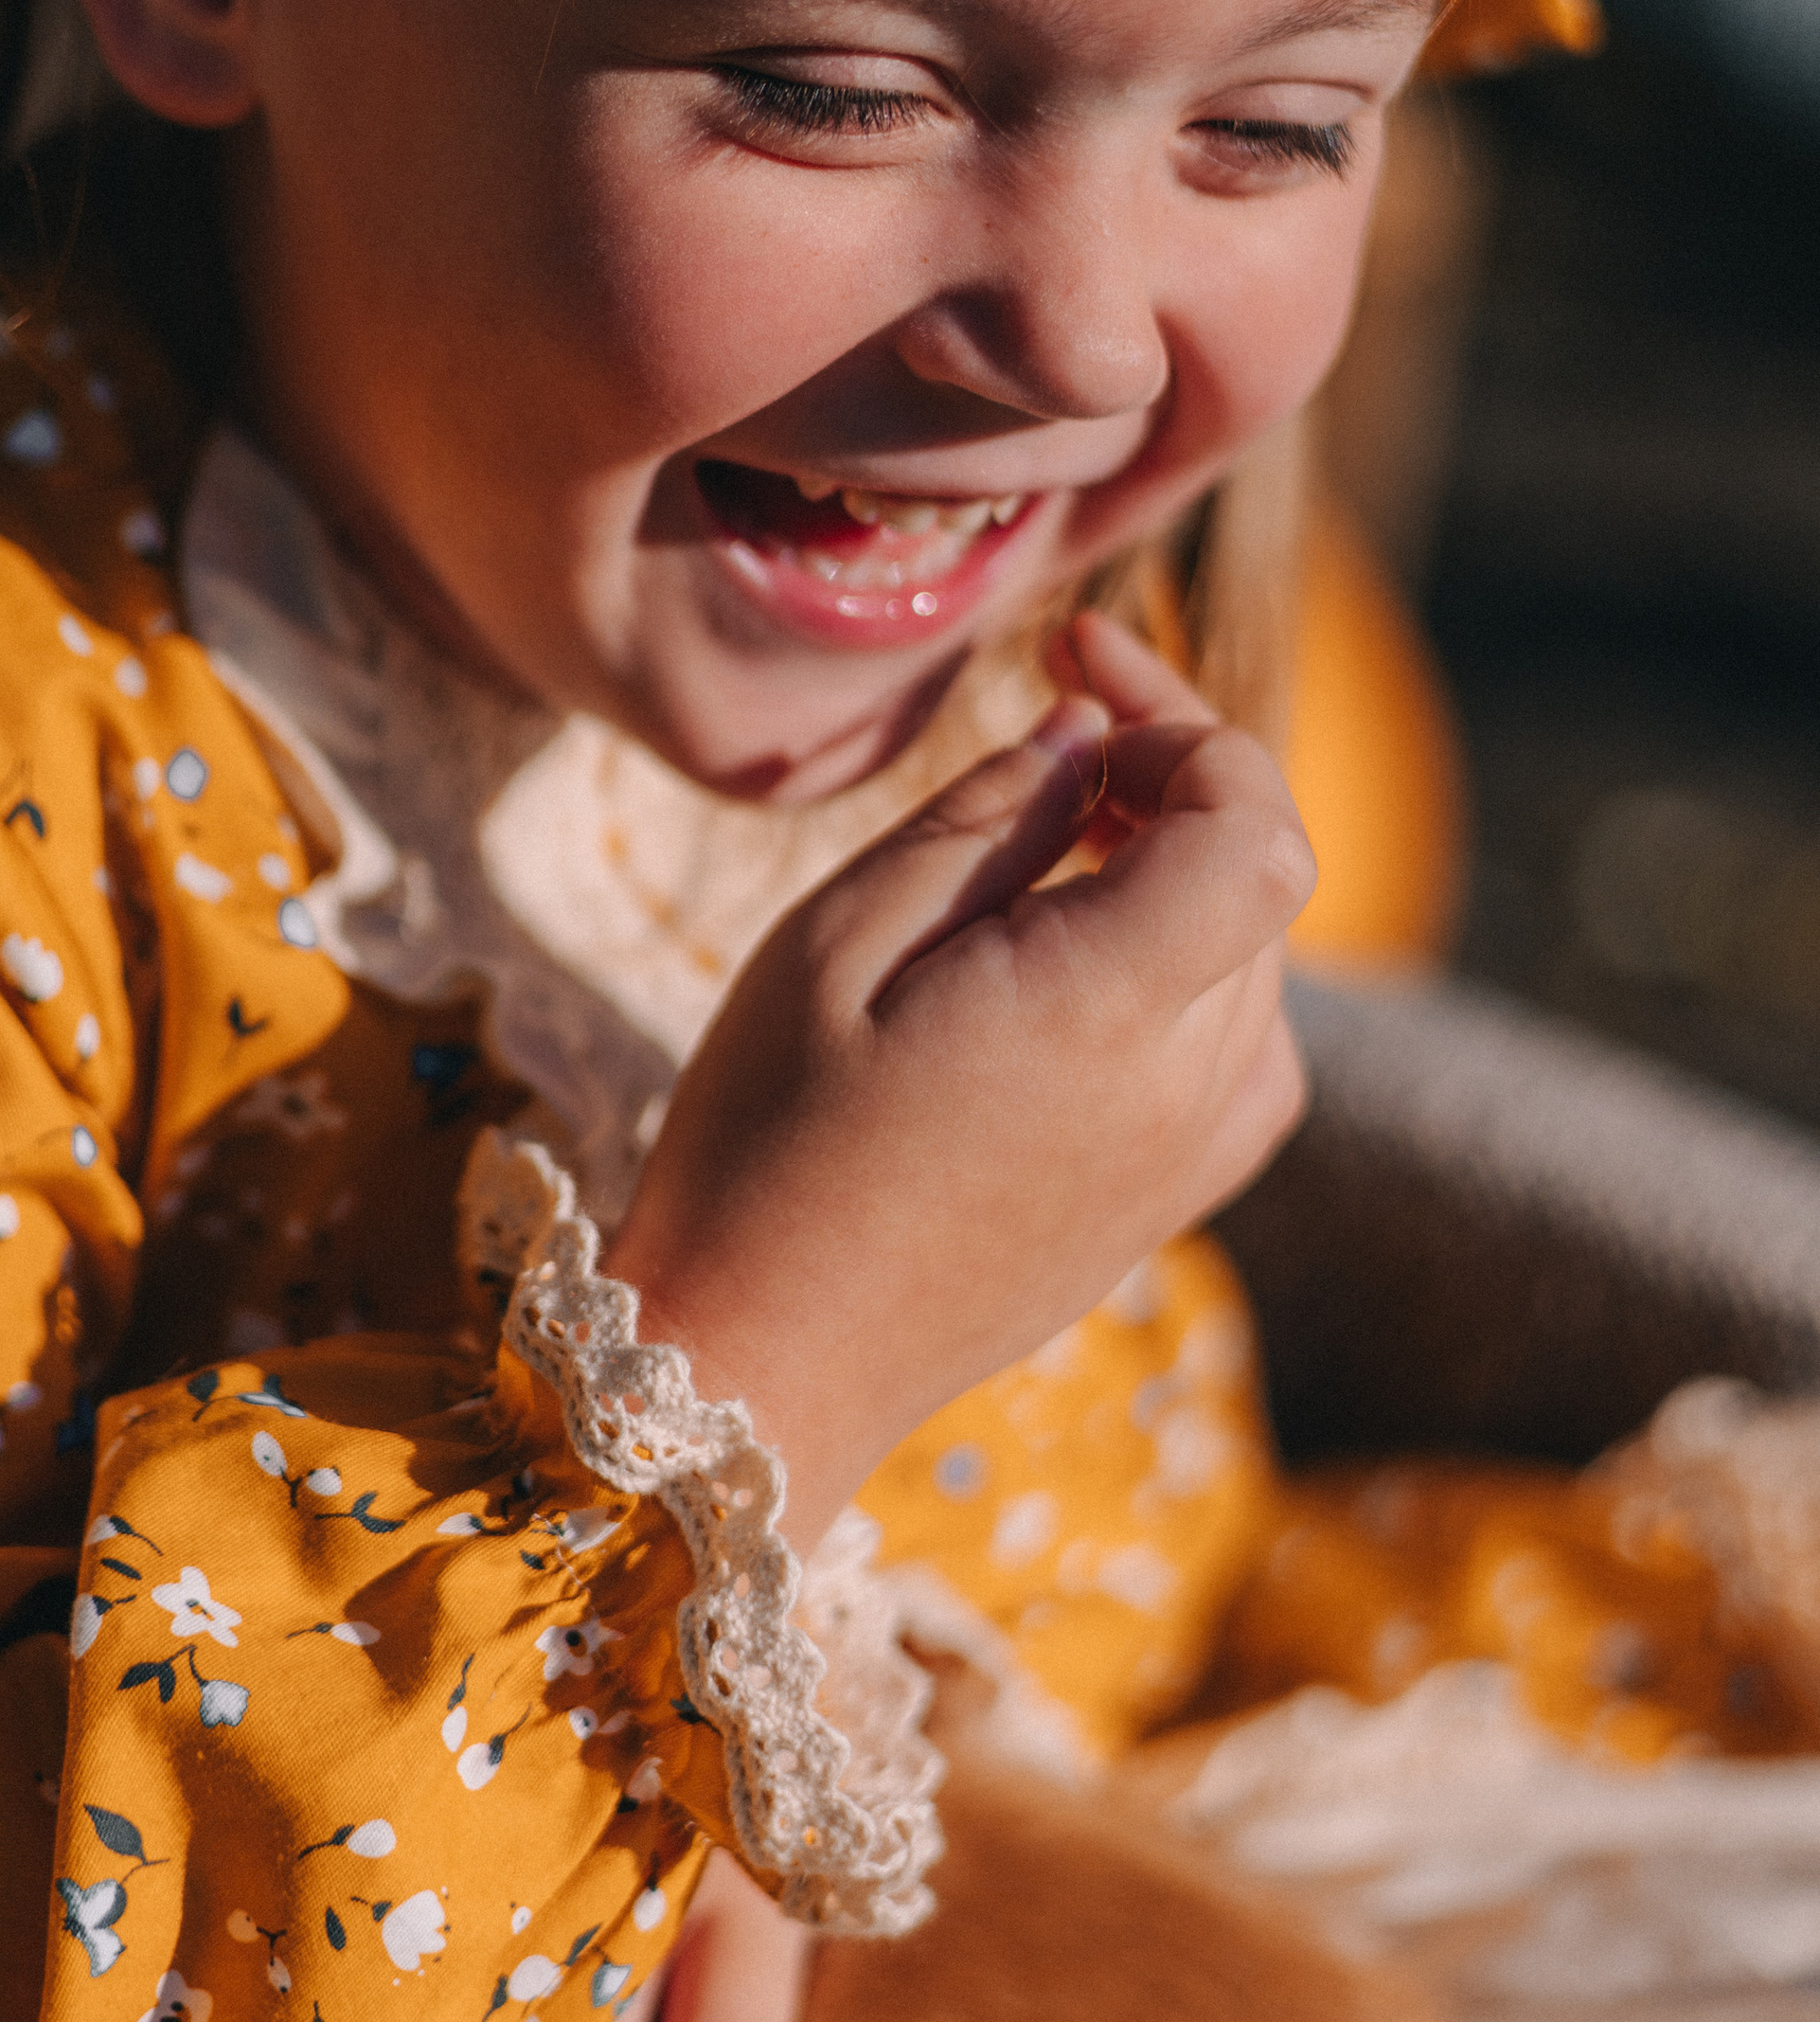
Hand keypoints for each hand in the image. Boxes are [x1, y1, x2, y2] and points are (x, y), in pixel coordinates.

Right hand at [605, 611, 1309, 1546]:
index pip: (1252, 819)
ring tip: (1060, 828)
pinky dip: (1198, 969)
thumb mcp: (837, 941)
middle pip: (1261, 873)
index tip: (1077, 658)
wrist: (760, 1363)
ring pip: (1257, 956)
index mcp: (1104, 1010)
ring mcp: (1191, 1160)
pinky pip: (1244, 1051)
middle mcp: (1185, 1089)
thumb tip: (1089, 731)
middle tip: (1056, 707)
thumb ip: (985, 820)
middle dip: (1175, 766)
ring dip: (1184, 862)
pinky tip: (1089, 958)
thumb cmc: (763, 1144)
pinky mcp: (1169, 1206)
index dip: (1182, 714)